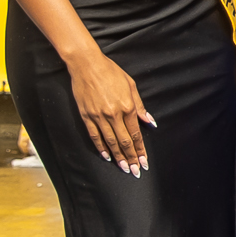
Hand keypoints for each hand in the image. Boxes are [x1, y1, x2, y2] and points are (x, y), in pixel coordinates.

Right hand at [65, 45, 156, 173]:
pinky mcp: (86, 116)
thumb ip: (140, 106)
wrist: (87, 64)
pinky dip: (100, 147)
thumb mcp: (131, 85)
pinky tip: (106, 156)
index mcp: (127, 107)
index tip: (144, 162)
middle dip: (131, 158)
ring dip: (118, 157)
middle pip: (124, 142)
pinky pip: (94, 135)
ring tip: (123, 168)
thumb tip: (149, 121)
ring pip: (110, 142)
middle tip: (135, 171)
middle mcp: (114, 114)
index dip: (140, 150)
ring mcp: (99, 116)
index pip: (136, 134)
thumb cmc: (111, 72)